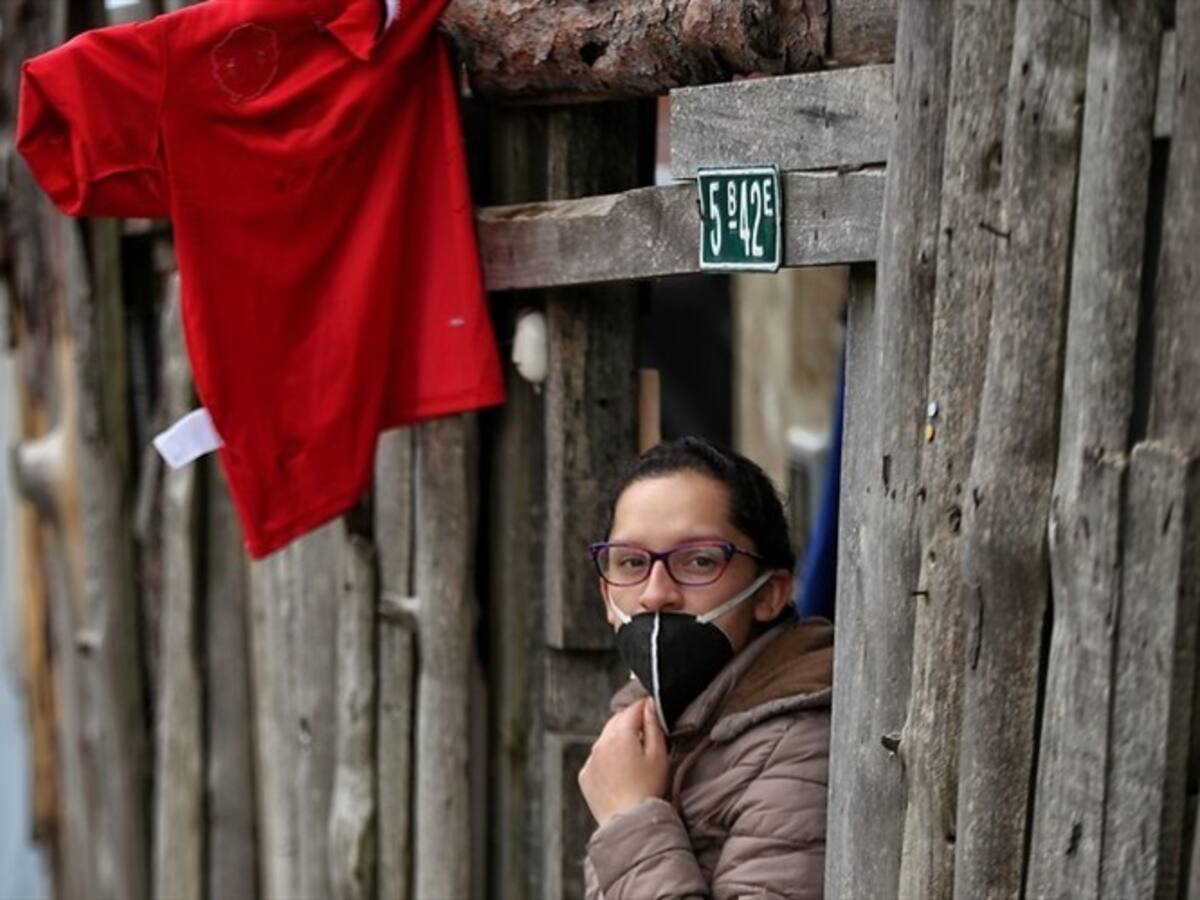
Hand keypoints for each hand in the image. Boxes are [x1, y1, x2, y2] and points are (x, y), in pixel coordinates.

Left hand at [578, 698, 668, 826]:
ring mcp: (591, 760)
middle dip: (630, 721)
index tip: (652, 708)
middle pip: (616, 720)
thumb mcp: (658, 755)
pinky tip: (620, 772)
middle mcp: (600, 744)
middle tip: (645, 731)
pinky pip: (597, 758)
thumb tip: (649, 706)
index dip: (645, 706)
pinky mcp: (586, 775)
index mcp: (620, 736)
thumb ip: (653, 726)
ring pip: (605, 738)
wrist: (630, 823)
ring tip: (634, 756)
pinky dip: (607, 758)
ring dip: (618, 739)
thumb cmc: (648, 791)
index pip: (632, 709)